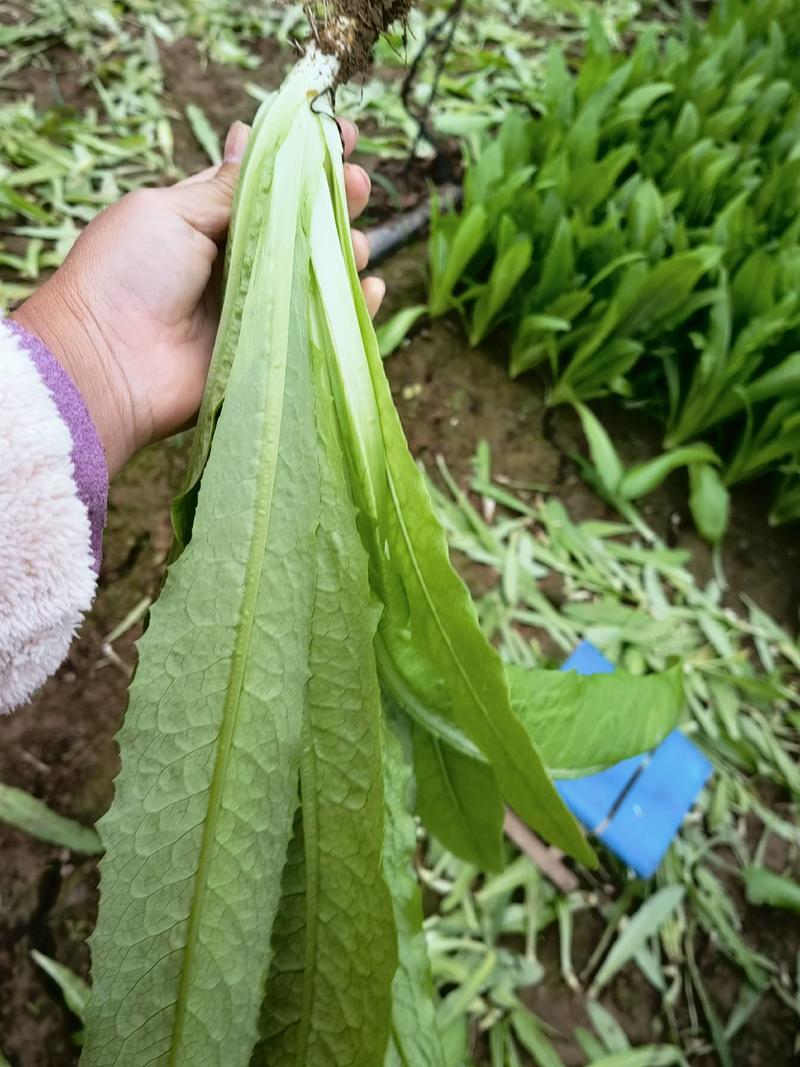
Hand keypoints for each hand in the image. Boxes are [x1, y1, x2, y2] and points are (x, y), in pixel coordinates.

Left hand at [12, 120, 384, 477]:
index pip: (269, 180)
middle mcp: (240, 260)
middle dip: (337, 195)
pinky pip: (325, 326)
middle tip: (356, 181)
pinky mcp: (275, 350)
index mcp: (209, 219)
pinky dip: (355, 308)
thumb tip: (253, 141)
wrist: (110, 363)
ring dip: (348, 247)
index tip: (340, 132)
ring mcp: (261, 306)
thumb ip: (224, 187)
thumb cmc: (127, 275)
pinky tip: (370, 288)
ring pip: (321, 269)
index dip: (305, 156)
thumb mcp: (170, 211)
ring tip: (356, 241)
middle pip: (304, 222)